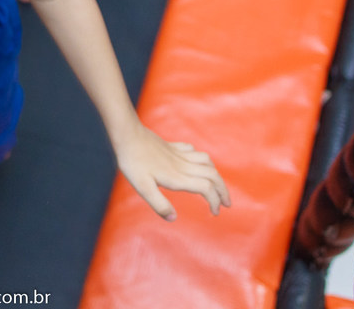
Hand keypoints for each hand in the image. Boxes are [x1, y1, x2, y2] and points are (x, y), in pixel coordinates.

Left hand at [113, 122, 230, 220]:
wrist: (127, 135)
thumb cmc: (133, 162)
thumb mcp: (142, 187)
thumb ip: (159, 203)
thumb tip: (173, 218)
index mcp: (178, 177)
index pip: (206, 188)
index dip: (215, 201)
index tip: (215, 212)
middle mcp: (182, 165)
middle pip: (213, 175)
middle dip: (223, 190)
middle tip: (227, 204)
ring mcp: (178, 154)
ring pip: (207, 162)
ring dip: (216, 174)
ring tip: (217, 185)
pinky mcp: (172, 147)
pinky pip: (194, 151)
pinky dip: (202, 159)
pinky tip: (198, 163)